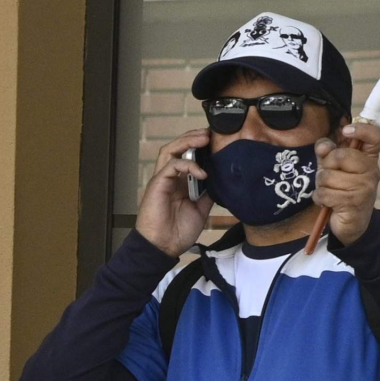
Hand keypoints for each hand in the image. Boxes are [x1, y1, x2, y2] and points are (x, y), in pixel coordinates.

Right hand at [138, 128, 213, 255]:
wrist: (163, 247)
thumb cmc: (178, 231)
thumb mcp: (201, 210)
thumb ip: (208, 194)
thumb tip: (222, 181)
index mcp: (179, 182)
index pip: (187, 155)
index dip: (199, 146)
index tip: (216, 140)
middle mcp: (169, 177)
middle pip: (177, 147)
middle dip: (193, 137)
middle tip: (209, 133)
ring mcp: (162, 179)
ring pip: (170, 150)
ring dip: (187, 141)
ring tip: (203, 139)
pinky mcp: (157, 184)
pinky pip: (171, 165)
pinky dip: (187, 165)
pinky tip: (201, 172)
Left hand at [318, 120, 379, 244]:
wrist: (352, 224)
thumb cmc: (342, 189)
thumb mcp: (333, 166)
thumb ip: (327, 152)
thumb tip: (324, 146)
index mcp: (369, 158)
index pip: (377, 136)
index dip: (362, 129)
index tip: (346, 131)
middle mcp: (371, 170)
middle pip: (341, 155)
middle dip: (326, 166)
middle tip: (330, 176)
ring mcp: (365, 187)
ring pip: (328, 176)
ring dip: (322, 185)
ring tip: (330, 191)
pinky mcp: (354, 202)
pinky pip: (325, 193)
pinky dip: (320, 198)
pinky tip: (328, 202)